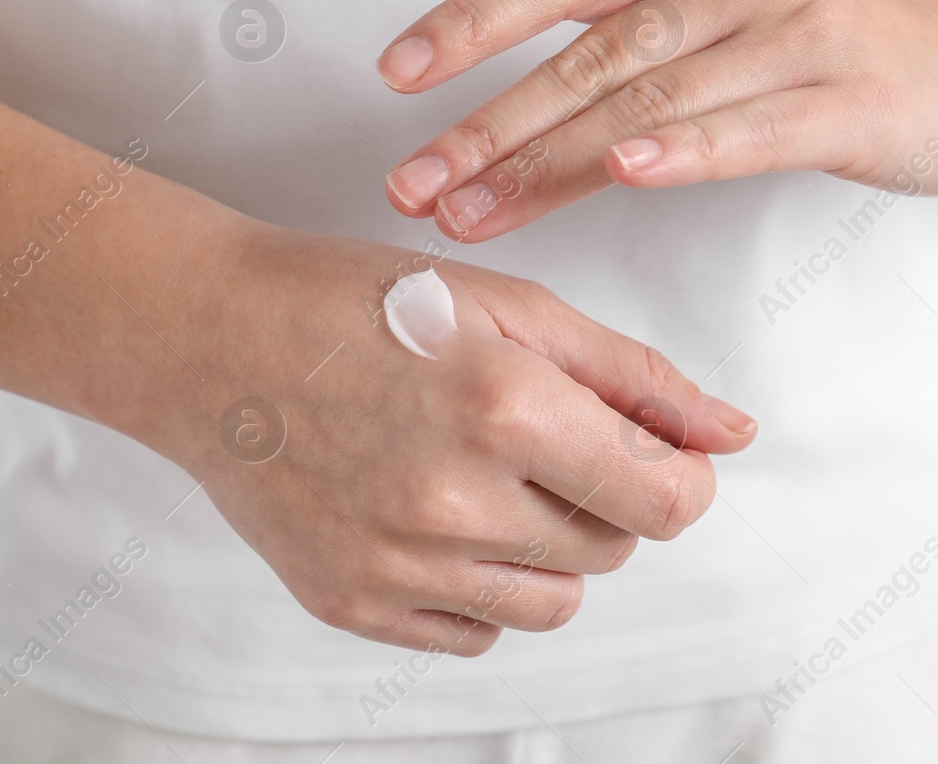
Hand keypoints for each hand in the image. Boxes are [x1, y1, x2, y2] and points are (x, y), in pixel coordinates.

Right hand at [154, 215, 755, 656]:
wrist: (207, 338)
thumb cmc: (353, 303)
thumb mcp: (507, 305)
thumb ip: (631, 372)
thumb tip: (731, 433)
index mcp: (505, 408)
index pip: (668, 501)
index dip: (678, 473)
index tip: (653, 450)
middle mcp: (453, 502)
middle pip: (614, 549)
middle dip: (603, 495)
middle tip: (533, 434)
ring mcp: (397, 566)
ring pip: (553, 604)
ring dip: (547, 548)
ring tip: (484, 477)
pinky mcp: (352, 603)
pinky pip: (474, 633)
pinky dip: (479, 586)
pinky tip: (434, 516)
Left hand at [377, 0, 937, 241]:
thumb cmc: (822, 32)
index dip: (472, 19)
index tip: (396, 74)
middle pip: (590, 50)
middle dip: (489, 123)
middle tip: (411, 181)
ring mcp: (797, 29)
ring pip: (650, 99)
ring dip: (551, 162)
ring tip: (473, 211)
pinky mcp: (848, 98)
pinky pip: (750, 128)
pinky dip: (684, 151)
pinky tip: (623, 172)